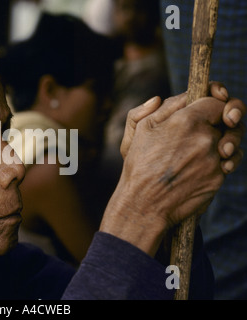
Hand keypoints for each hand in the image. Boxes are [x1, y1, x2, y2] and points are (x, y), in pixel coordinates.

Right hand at [100, 86, 245, 255]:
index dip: (217, 98)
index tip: (218, 100)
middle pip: (230, 121)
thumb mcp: (142, 129)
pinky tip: (205, 166)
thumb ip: (164, 107)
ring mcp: (214, 159)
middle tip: (223, 123)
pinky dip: (220, 162)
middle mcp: (205, 138)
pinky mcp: (218, 178)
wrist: (144, 203)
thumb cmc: (140, 165)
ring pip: (232, 143)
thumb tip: (178, 96)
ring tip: (213, 147)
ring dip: (226, 142)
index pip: (216, 100)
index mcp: (186, 121)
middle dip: (227, 121)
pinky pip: (228, 163)